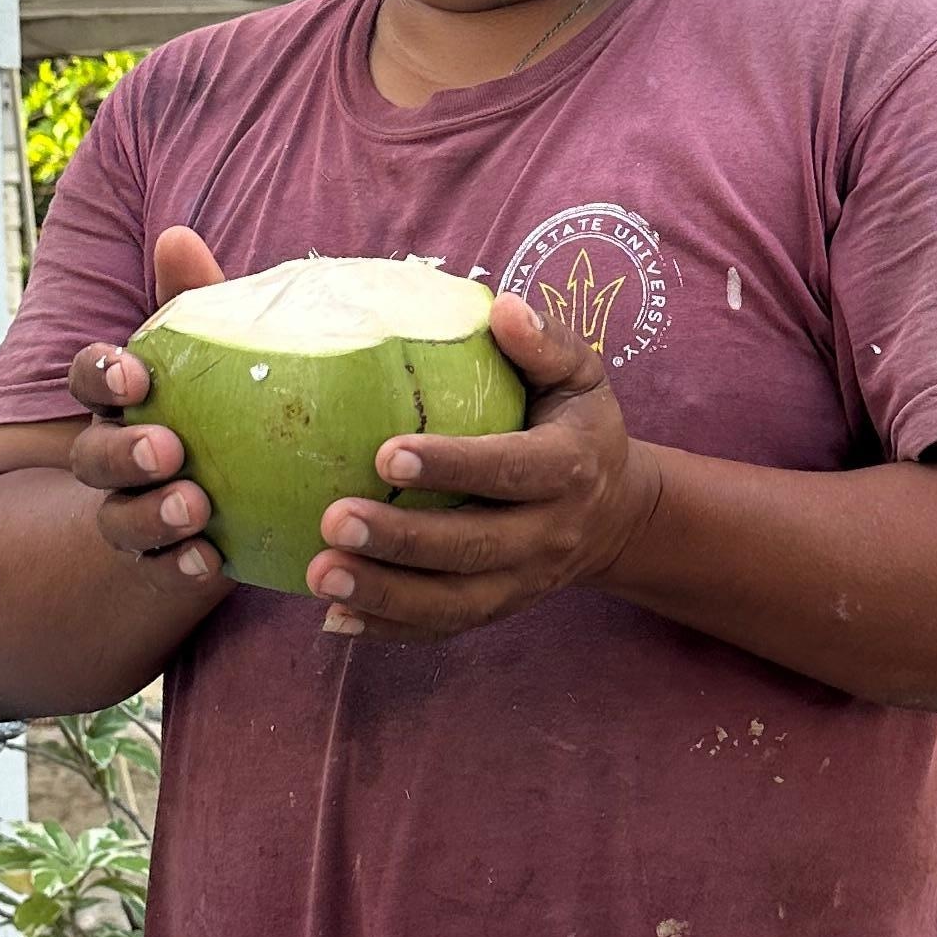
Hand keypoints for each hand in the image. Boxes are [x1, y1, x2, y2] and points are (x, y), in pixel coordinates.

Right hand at [64, 228, 234, 594]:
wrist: (219, 499)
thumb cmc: (216, 403)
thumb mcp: (209, 353)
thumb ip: (194, 301)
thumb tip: (174, 235)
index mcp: (119, 402)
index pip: (88, 380)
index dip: (101, 376)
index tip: (133, 374)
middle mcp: (112, 460)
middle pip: (93, 457)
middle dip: (123, 453)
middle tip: (166, 449)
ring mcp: (132, 516)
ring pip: (120, 520)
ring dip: (151, 515)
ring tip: (194, 508)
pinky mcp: (165, 564)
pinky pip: (163, 572)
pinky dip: (180, 566)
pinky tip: (209, 561)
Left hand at [308, 290, 664, 642]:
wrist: (616, 515)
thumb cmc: (579, 428)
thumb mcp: (582, 378)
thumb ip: (546, 344)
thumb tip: (502, 307)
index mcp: (567, 469)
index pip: (510, 471)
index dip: (453, 466)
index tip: (386, 452)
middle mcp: (547, 534)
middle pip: (473, 547)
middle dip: (401, 540)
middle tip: (333, 521)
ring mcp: (522, 581)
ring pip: (453, 602)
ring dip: (384, 595)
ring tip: (320, 574)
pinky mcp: (497, 609)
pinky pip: (442, 628)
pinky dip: (389, 629)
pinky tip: (334, 617)